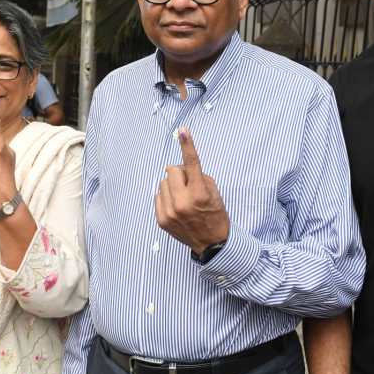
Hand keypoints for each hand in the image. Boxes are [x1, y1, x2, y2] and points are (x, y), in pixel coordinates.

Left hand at [155, 128, 229, 254]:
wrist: (211, 243)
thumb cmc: (215, 214)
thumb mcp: (214, 192)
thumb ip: (198, 176)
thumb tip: (181, 168)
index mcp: (199, 194)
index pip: (192, 164)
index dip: (188, 145)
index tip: (183, 130)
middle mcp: (183, 202)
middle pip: (172, 170)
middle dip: (180, 173)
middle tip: (189, 184)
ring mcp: (170, 212)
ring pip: (164, 182)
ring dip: (173, 185)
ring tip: (183, 198)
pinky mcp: (162, 219)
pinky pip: (158, 195)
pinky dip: (167, 196)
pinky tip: (176, 206)